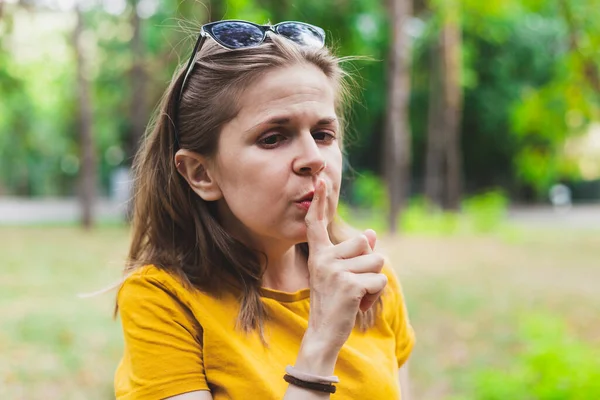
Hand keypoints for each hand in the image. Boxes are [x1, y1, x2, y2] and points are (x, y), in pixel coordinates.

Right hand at [304, 178, 387, 351]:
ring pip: (377, 261)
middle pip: (365, 243)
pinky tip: (359, 305)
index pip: (318, 223)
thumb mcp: (341, 273)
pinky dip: (376, 295)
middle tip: (352, 284)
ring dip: (373, 281)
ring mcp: (335, 271)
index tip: (321, 180)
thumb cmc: (334, 301)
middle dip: (368, 264)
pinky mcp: (349, 285)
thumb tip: (371, 232)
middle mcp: (324, 259)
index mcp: (319, 254)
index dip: (321, 201)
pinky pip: (379, 281)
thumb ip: (356, 252)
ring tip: (355, 295)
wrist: (324, 332)